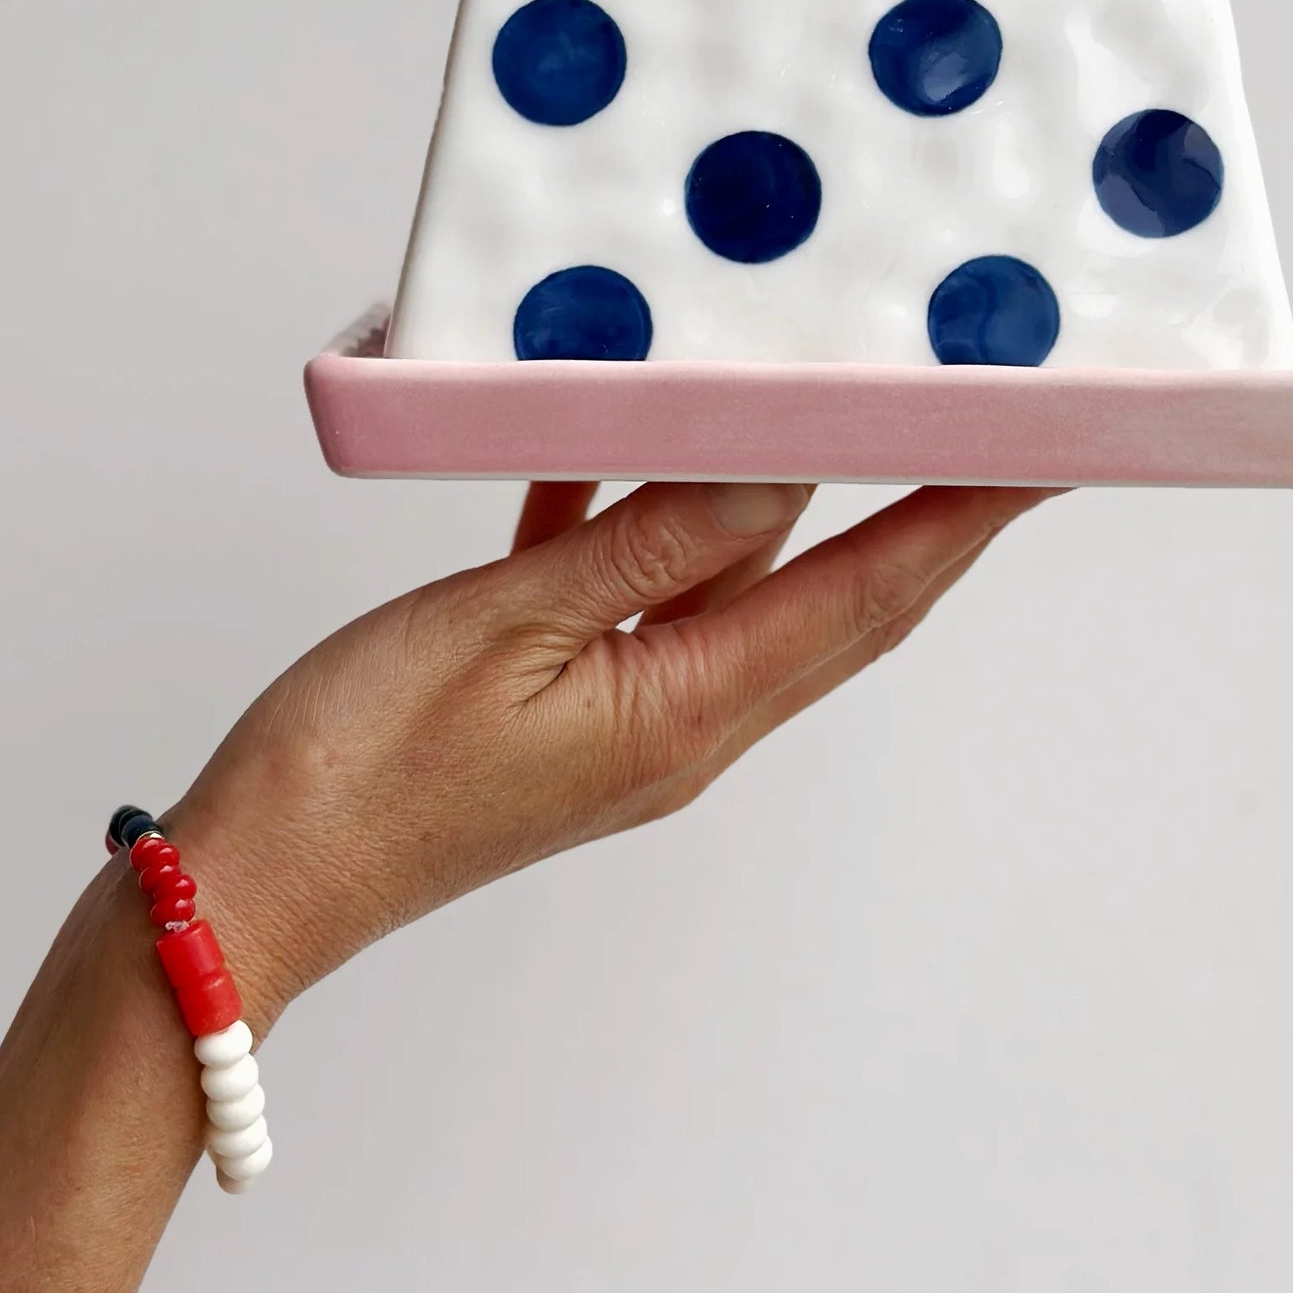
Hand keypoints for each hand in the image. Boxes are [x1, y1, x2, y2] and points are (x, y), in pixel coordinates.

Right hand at [168, 480, 1050, 1023]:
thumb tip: (782, 470)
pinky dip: (647, 515)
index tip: (1041, 452)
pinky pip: (635, 588)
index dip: (959, 518)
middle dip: (927, 513)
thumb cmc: (360, 767)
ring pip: (740, 582)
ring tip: (842, 413)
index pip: (865, 594)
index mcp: (688, 709)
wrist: (252, 879)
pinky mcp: (564, 700)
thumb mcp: (509, 622)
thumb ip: (650, 538)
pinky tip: (623, 443)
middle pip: (836, 597)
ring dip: (796, 501)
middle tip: (998, 429)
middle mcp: (684, 719)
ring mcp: (627, 712)